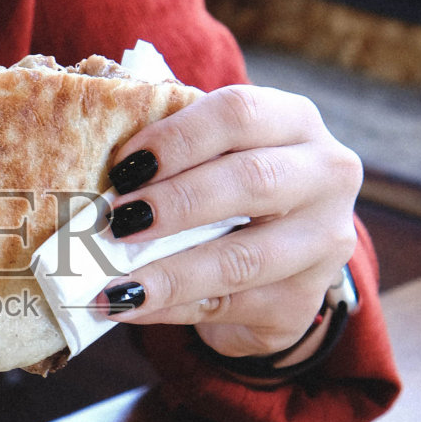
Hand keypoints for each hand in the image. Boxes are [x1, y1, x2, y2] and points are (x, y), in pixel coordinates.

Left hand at [98, 85, 361, 359]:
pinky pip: (225, 307)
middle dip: (176, 202)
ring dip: (168, 273)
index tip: (123, 167)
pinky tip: (125, 307)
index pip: (241, 114)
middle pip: (252, 182)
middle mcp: (325, 177)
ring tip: (111, 284)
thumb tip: (95, 178)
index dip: (177, 138)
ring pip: (241, 260)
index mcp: (295, 122)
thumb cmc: (226, 190)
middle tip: (118, 221)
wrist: (274, 264)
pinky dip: (167, 308)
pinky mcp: (300, 304)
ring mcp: (322, 246)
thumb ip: (170, 155)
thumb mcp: (211, 158)